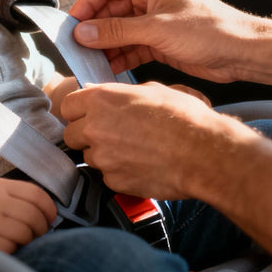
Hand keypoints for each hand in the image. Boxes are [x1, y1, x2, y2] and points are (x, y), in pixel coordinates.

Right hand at [0, 178, 56, 252]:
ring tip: (20, 239)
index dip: (49, 208)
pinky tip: (5, 245)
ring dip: (28, 240)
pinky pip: (10, 247)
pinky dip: (13, 249)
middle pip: (33, 216)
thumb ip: (18, 195)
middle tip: (38, 233)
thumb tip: (49, 212)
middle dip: (41, 228)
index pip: (36, 194)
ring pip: (24, 233)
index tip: (51, 218)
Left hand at [62, 82, 233, 198]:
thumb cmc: (185, 117)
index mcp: (103, 99)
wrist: (204, 153)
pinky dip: (119, 172)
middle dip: (85, 135)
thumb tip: (101, 93)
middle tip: (109, 134)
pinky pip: (107, 176)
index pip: (67, 106)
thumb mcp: (152, 90)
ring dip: (103, 155)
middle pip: (71, 134)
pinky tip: (140, 165)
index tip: (88, 114)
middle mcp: (96, 127)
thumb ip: (119, 94)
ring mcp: (103, 157)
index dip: (78, 110)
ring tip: (132, 150)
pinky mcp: (114, 181)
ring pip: (89, 157)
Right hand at [69, 0, 255, 81]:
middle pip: (110, 11)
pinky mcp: (160, 41)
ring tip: (91, 61)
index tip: (71, 25)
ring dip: (106, 46)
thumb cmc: (211, 30)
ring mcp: (155, 20)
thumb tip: (84, 32)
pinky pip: (131, 47)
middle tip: (78, 47)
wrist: (241, 52)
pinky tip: (109, 68)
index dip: (86, 5)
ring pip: (119, 31)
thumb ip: (117, 31)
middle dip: (94, 30)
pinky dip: (120, 57)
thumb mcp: (157, 29)